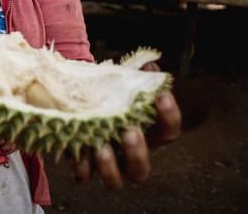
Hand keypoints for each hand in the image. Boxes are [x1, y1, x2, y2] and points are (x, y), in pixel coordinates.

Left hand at [72, 62, 180, 188]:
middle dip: (137, 152)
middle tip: (130, 131)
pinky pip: (84, 177)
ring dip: (110, 167)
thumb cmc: (108, 97)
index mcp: (145, 135)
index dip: (169, 117)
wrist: (78, 106)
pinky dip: (82, 170)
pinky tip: (78, 160)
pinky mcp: (84, 168)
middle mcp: (129, 156)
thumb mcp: (121, 85)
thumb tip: (150, 66)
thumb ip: (136, 76)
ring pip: (115, 181)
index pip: (168, 132)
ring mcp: (107, 166)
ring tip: (102, 148)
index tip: (162, 96)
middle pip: (142, 168)